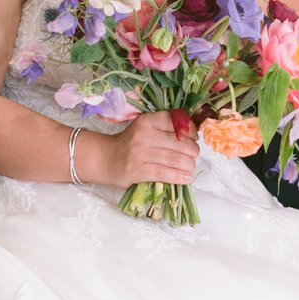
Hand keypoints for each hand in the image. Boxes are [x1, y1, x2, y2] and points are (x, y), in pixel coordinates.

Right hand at [83, 113, 199, 186]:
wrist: (105, 158)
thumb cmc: (130, 144)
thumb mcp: (145, 129)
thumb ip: (165, 128)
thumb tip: (193, 135)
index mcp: (147, 121)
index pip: (175, 122)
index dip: (190, 130)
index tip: (194, 138)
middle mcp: (143, 135)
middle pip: (179, 142)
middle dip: (192, 150)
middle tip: (193, 155)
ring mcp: (140, 153)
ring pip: (174, 159)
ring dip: (188, 164)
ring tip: (190, 167)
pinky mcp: (138, 171)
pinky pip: (165, 173)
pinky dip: (179, 177)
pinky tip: (186, 178)